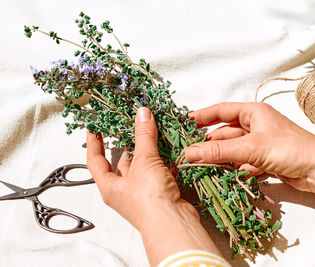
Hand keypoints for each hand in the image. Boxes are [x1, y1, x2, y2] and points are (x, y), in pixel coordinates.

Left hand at [87, 107, 220, 264]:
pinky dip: (161, 161)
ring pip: (142, 167)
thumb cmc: (149, 198)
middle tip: (131, 126)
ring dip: (147, 152)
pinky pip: (157, 173)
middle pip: (121, 163)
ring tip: (151, 133)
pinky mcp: (159, 194)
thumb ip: (144, 136)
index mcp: (110, 186)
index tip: (94, 129)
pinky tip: (167, 150)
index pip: (95, 161)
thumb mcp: (144, 162)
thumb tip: (142, 113)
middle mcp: (123, 191)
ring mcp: (142, 194)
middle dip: (127, 145)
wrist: (173, 223)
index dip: (94, 143)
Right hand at [185, 102, 314, 212]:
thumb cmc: (289, 149)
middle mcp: (257, 125)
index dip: (203, 115)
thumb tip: (189, 153)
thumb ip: (219, 151)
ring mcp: (262, 143)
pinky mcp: (267, 159)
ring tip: (204, 167)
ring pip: (234, 149)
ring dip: (222, 158)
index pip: (222, 110)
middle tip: (191, 154)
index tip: (185, 122)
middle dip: (211, 144)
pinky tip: (228, 176)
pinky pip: (244, 162)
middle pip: (226, 133)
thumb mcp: (251, 148)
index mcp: (254, 112)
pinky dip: (236, 169)